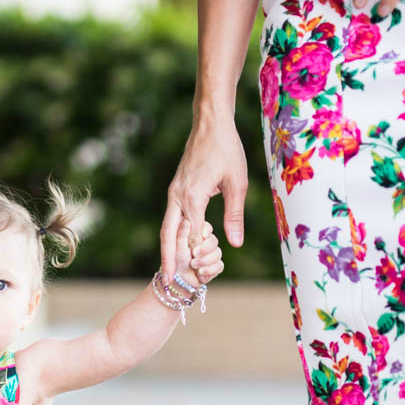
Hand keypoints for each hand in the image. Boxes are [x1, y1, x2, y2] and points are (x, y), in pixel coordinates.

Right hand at [161, 116, 247, 282]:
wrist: (210, 123)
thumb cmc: (227, 149)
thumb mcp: (237, 183)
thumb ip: (234, 215)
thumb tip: (235, 245)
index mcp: (192, 196)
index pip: (192, 235)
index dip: (196, 255)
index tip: (199, 272)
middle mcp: (177, 196)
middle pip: (168, 235)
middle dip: (168, 259)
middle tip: (167, 282)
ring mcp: (174, 192)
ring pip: (167, 227)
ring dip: (167, 249)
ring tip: (168, 271)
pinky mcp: (176, 189)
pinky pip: (172, 217)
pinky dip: (172, 235)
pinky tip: (176, 247)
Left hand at [181, 220, 223, 284]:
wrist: (178, 282)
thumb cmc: (175, 263)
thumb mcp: (176, 248)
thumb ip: (182, 236)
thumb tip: (186, 221)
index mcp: (196, 235)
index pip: (206, 228)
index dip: (206, 231)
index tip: (202, 236)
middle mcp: (206, 243)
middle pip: (214, 241)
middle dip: (205, 249)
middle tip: (194, 254)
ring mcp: (212, 255)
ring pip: (218, 254)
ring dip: (205, 261)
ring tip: (193, 266)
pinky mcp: (215, 267)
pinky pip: (219, 266)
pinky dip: (210, 270)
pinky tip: (201, 273)